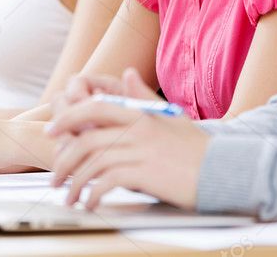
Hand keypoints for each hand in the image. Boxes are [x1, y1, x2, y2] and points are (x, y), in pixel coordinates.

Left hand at [46, 69, 208, 210]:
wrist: (225, 169)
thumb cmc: (198, 147)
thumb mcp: (170, 116)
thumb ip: (144, 97)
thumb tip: (127, 72)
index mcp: (139, 114)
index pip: (94, 107)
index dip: (67, 117)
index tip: (51, 131)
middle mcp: (136, 129)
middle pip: (85, 138)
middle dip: (62, 158)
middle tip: (54, 177)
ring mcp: (140, 151)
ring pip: (92, 163)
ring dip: (74, 183)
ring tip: (69, 197)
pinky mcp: (145, 174)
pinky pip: (107, 183)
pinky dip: (93, 194)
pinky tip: (90, 204)